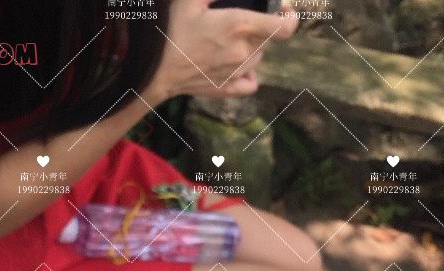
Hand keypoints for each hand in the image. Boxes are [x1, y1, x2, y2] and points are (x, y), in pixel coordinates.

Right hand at [146, 0, 297, 100]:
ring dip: (252, 48)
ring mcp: (236, 73)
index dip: (289, 17)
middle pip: (268, 40)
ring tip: (229, 42)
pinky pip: (251, 83)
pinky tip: (237, 65)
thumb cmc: (170, 31)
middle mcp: (243, 52)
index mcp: (239, 25)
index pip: (284, 28)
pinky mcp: (227, 89)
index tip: (282, 10)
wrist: (154, 70)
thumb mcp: (190, 0)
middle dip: (260, 28)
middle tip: (239, 23)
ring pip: (258, 58)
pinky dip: (249, 74)